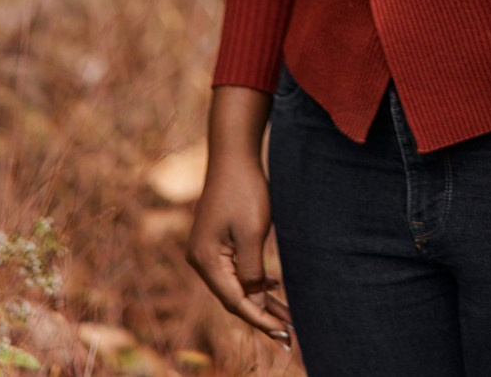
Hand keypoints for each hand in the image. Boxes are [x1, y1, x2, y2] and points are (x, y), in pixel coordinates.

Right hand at [184, 86, 291, 344]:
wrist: (234, 155)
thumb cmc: (245, 190)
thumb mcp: (253, 233)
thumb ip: (252, 270)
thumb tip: (255, 295)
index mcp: (206, 260)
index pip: (235, 301)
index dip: (260, 320)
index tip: (284, 333)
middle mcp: (201, 260)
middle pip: (233, 298)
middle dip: (261, 316)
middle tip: (289, 334)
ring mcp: (206, 251)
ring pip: (236, 286)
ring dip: (260, 301)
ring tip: (287, 318)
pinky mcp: (216, 242)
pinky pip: (236, 271)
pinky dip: (255, 282)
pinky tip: (275, 287)